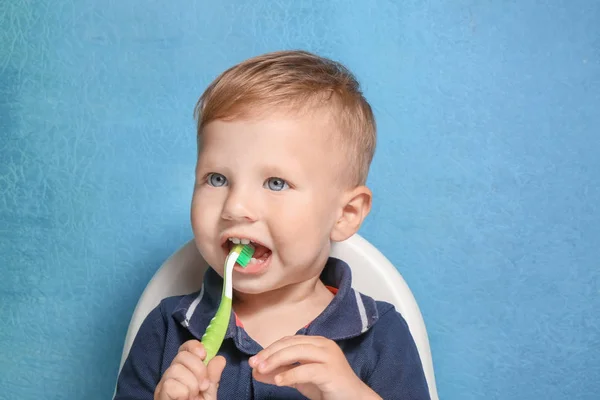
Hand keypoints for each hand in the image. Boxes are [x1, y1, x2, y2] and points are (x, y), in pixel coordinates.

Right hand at [154, 340, 225, 399]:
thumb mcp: (209, 393)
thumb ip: (213, 377)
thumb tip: (219, 358)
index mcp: (183, 372)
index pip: (184, 349)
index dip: (194, 347)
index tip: (204, 355)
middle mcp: (171, 376)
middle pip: (181, 356)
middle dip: (198, 369)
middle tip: (202, 386)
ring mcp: (163, 386)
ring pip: (176, 369)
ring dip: (191, 384)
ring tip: (193, 396)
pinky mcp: (160, 395)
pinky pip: (171, 384)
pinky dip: (183, 392)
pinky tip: (184, 399)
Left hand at [249, 335, 380, 399]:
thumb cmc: (328, 388)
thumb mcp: (300, 379)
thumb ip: (281, 373)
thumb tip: (257, 371)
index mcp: (317, 342)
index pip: (288, 340)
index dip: (269, 349)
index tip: (254, 360)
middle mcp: (323, 345)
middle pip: (290, 344)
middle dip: (269, 353)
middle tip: (254, 364)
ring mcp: (329, 356)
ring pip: (297, 352)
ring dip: (276, 360)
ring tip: (262, 370)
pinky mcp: (332, 371)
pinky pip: (307, 370)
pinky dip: (290, 374)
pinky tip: (279, 380)